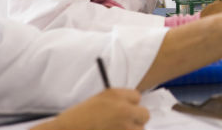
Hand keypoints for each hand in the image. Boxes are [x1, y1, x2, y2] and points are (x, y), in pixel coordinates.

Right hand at [33, 89, 148, 129]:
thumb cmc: (76, 119)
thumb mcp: (97, 101)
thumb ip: (116, 102)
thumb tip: (132, 108)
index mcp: (115, 95)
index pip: (137, 97)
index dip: (131, 105)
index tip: (124, 111)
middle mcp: (123, 109)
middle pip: (145, 114)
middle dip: (137, 120)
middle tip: (126, 124)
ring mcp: (124, 126)